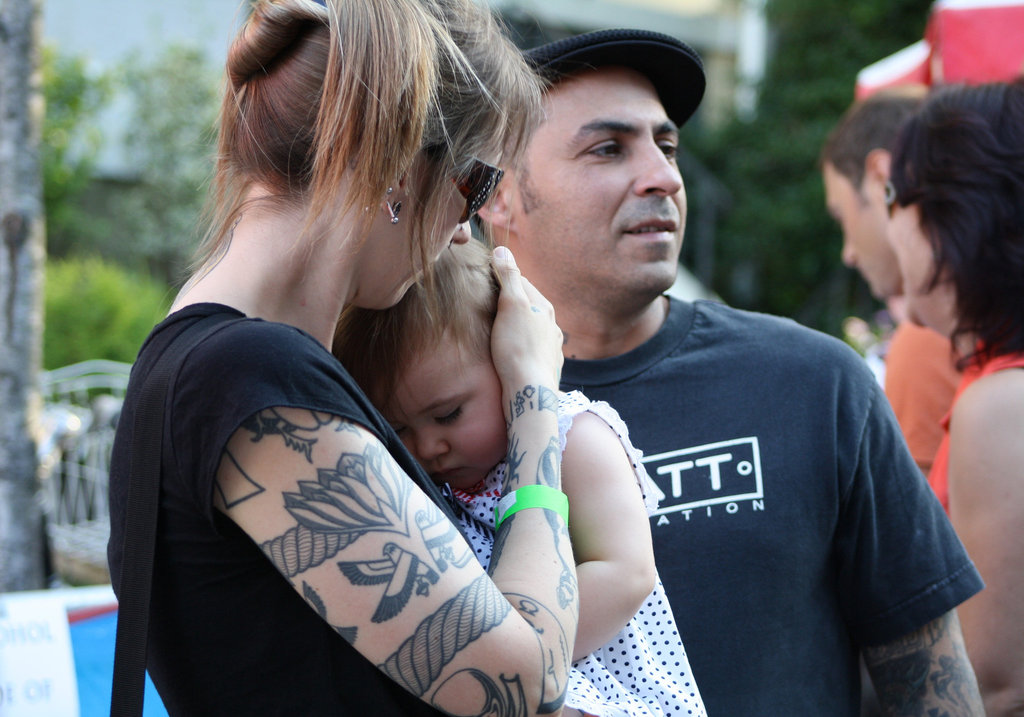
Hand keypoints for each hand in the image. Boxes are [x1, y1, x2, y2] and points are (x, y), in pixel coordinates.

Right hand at [490, 246, 562, 396]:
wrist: (529, 393)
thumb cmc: (517, 348)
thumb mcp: (511, 305)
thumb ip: (508, 277)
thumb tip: (502, 250)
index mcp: (545, 308)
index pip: (522, 283)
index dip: (502, 279)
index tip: (485, 279)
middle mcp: (552, 327)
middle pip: (528, 307)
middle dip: (510, 304)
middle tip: (487, 306)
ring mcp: (550, 349)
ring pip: (530, 331)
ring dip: (516, 328)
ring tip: (498, 332)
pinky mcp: (545, 369)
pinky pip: (531, 352)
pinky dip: (520, 348)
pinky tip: (511, 355)